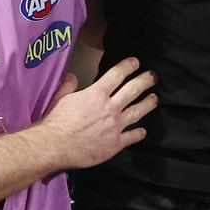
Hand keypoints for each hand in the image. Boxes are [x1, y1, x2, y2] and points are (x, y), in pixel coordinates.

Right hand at [36, 57, 157, 168]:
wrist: (55, 146)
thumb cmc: (56, 122)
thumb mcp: (60, 97)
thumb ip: (68, 85)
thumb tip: (72, 76)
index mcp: (97, 94)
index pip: (117, 75)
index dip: (128, 66)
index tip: (135, 62)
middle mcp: (110, 107)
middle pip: (133, 90)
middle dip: (145, 81)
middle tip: (153, 76)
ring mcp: (115, 126)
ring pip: (137, 112)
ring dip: (148, 104)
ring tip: (155, 99)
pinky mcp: (115, 144)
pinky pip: (131, 137)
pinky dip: (138, 133)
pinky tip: (143, 131)